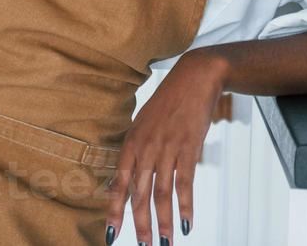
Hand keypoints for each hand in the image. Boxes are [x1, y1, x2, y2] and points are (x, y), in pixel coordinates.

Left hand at [105, 49, 225, 244]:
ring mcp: (167, 147)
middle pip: (140, 194)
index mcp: (131, 142)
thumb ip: (136, 150)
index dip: (114, 211)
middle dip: (140, 224)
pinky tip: (186, 223)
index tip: (112, 235)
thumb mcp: (144, 123)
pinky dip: (186, 205)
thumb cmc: (168, 101)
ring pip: (162, 193)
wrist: (194, 77)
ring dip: (163, 221)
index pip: (119, 183)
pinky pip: (185, 182)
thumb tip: (128, 178)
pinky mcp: (189, 147)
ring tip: (163, 243)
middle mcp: (146, 147)